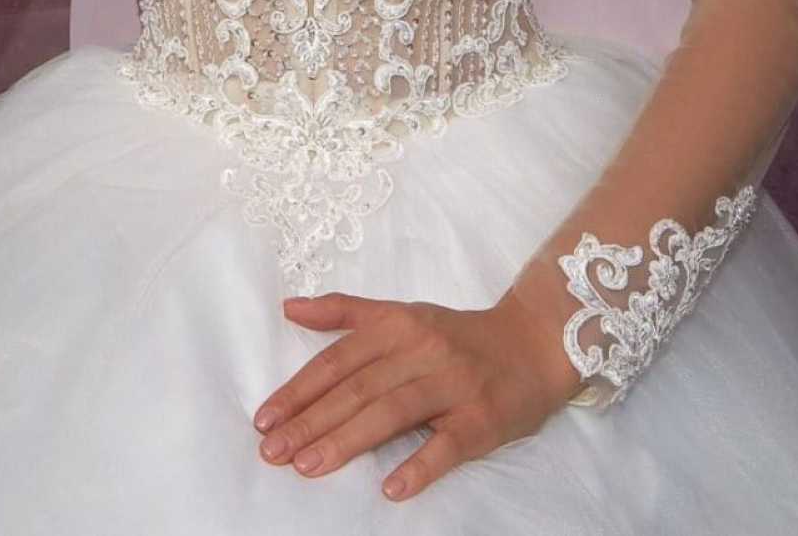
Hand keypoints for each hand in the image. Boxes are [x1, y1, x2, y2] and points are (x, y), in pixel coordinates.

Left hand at [252, 290, 581, 501]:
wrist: (533, 344)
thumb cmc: (456, 336)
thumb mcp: (401, 314)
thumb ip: (345, 312)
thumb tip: (289, 308)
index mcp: (397, 326)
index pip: (338, 360)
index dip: (299, 389)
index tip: (264, 418)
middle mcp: (421, 351)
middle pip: (357, 388)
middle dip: (310, 421)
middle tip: (272, 451)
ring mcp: (452, 385)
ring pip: (391, 412)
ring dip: (347, 440)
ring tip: (308, 466)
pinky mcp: (481, 419)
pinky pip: (447, 445)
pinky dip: (419, 467)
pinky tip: (390, 489)